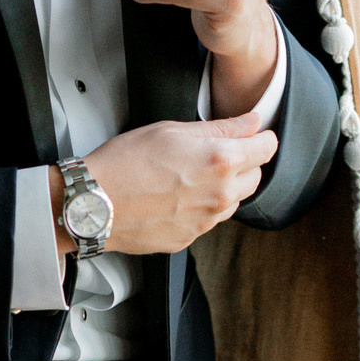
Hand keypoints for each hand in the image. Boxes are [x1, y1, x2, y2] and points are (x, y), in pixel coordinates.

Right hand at [50, 113, 278, 258]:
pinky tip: (176, 194)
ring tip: (189, 174)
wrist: (93, 205)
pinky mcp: (190, 238)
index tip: (253, 134)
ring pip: (233, 201)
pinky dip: (202, 206)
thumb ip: (219, 127)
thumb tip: (249, 122)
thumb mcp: (172, 130)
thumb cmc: (123, 164)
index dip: (261, 137)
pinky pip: (209, 219)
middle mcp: (219, 195)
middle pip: (256, 177)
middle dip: (244, 162)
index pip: (266, 149)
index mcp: (220, 162)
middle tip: (215, 151)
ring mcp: (206, 221)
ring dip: (224, 186)